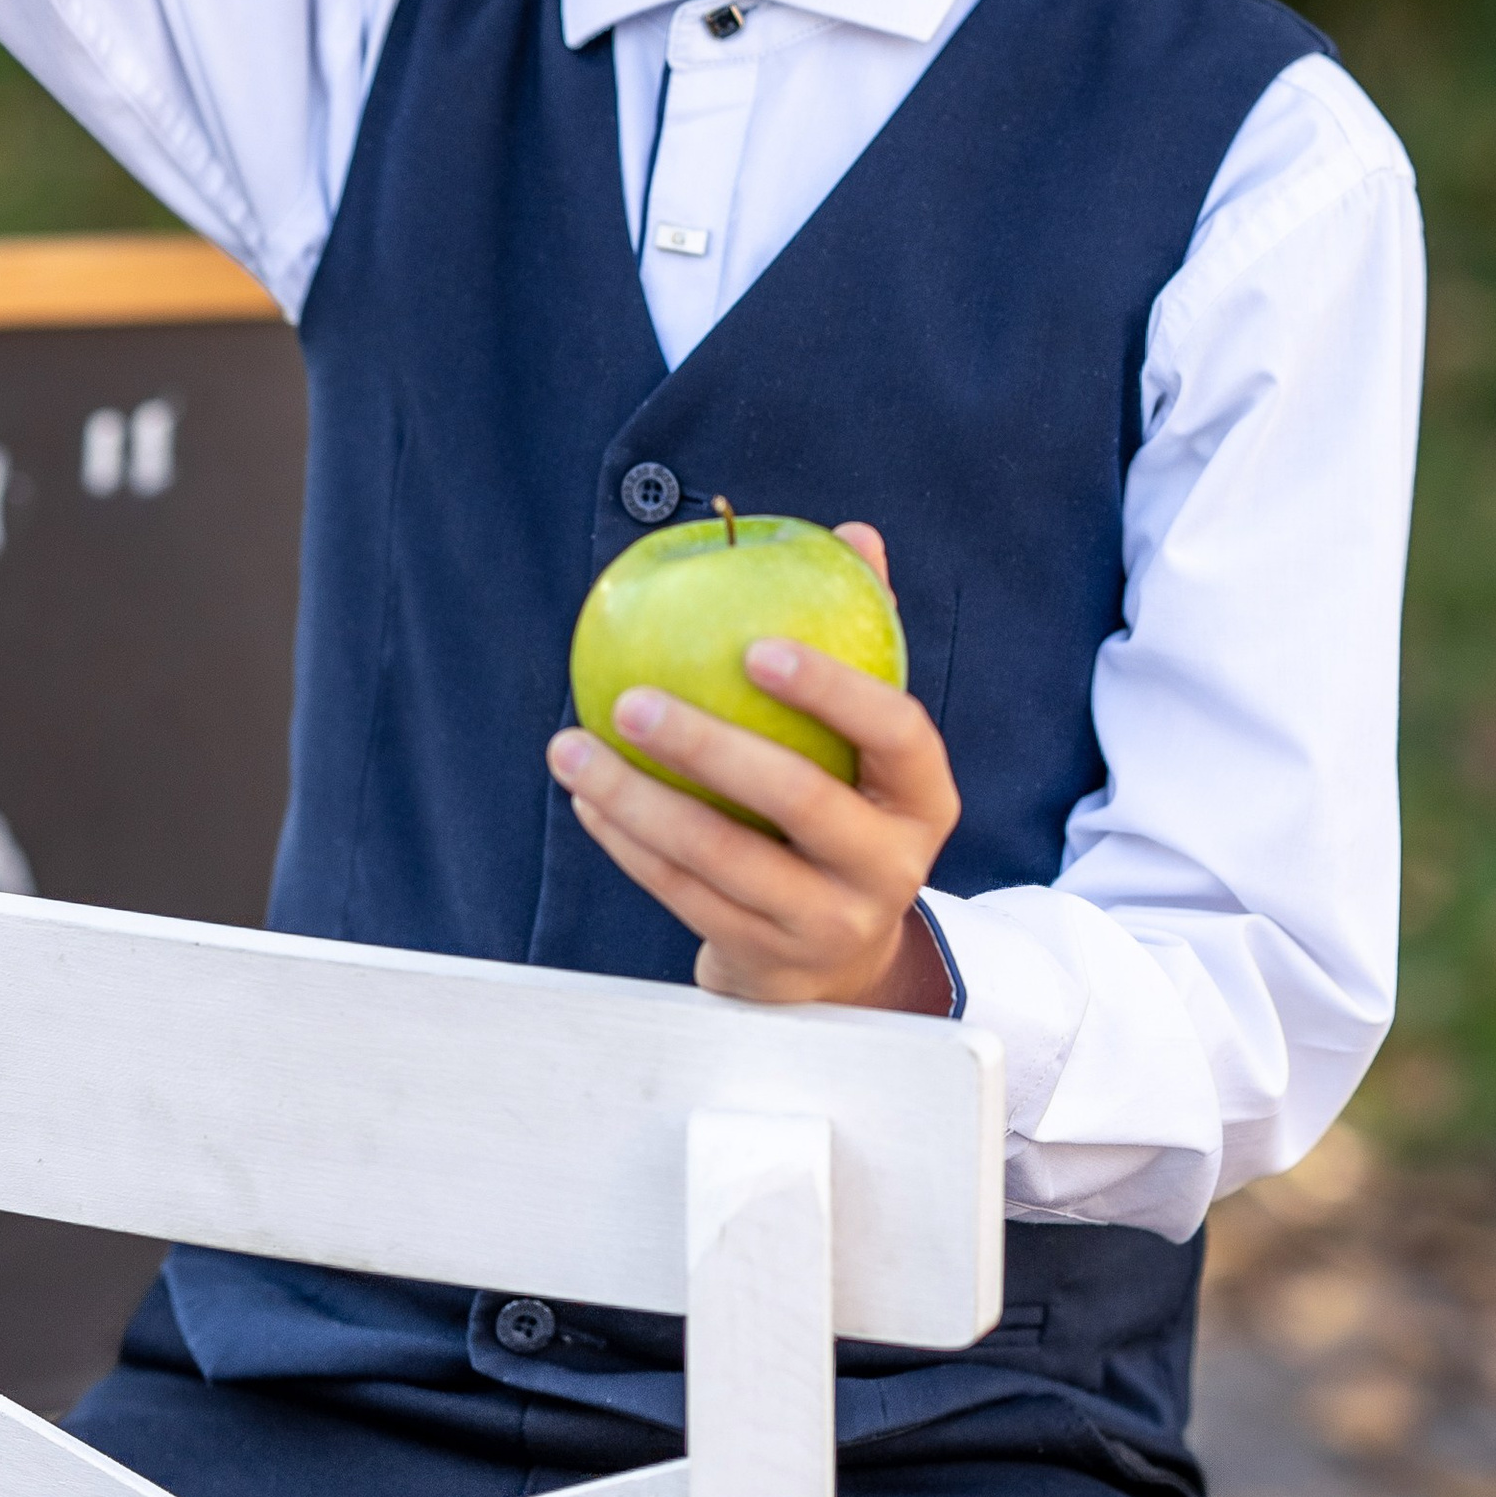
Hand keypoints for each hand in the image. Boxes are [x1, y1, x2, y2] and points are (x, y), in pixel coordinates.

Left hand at [545, 524, 962, 1010]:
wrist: (839, 962)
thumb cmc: (846, 805)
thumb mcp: (871, 740)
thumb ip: (865, 637)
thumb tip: (853, 534)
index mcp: (923, 797)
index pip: (896, 732)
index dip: (832, 690)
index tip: (755, 645)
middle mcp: (890, 866)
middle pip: (800, 801)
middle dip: (709, 746)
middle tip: (632, 699)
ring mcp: (828, 922)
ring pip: (721, 860)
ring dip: (636, 800)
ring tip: (571, 747)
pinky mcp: (766, 960)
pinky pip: (683, 896)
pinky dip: (627, 844)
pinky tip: (586, 796)